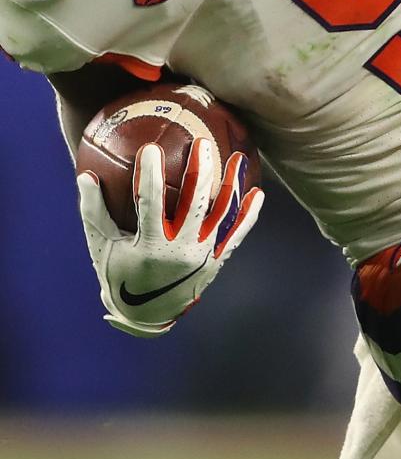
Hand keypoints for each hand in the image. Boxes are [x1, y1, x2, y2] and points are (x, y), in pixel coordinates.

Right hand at [77, 137, 262, 336]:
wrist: (146, 315)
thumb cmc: (120, 275)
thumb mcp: (102, 248)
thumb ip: (94, 213)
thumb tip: (84, 175)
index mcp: (150, 247)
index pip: (150, 205)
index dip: (149, 177)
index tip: (150, 148)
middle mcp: (181, 250)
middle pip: (195, 205)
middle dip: (200, 172)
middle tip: (202, 143)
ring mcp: (203, 255)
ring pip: (223, 215)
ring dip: (233, 185)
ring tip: (239, 157)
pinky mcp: (216, 260)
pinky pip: (237, 234)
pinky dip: (249, 214)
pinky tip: (258, 192)